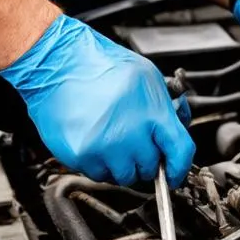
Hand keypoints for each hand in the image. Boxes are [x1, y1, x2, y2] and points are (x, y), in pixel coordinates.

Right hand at [0, 15, 194, 186]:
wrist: (59, 62)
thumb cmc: (101, 65)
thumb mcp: (147, 77)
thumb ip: (165, 110)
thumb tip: (173, 135)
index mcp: (152, 114)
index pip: (180, 153)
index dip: (178, 168)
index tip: (173, 174)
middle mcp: (130, 134)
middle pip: (150, 169)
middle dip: (144, 159)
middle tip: (132, 141)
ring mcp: (104, 148)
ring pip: (123, 177)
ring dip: (121, 164)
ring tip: (111, 138)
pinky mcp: (80, 155)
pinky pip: (98, 174)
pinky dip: (98, 163)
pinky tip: (94, 140)